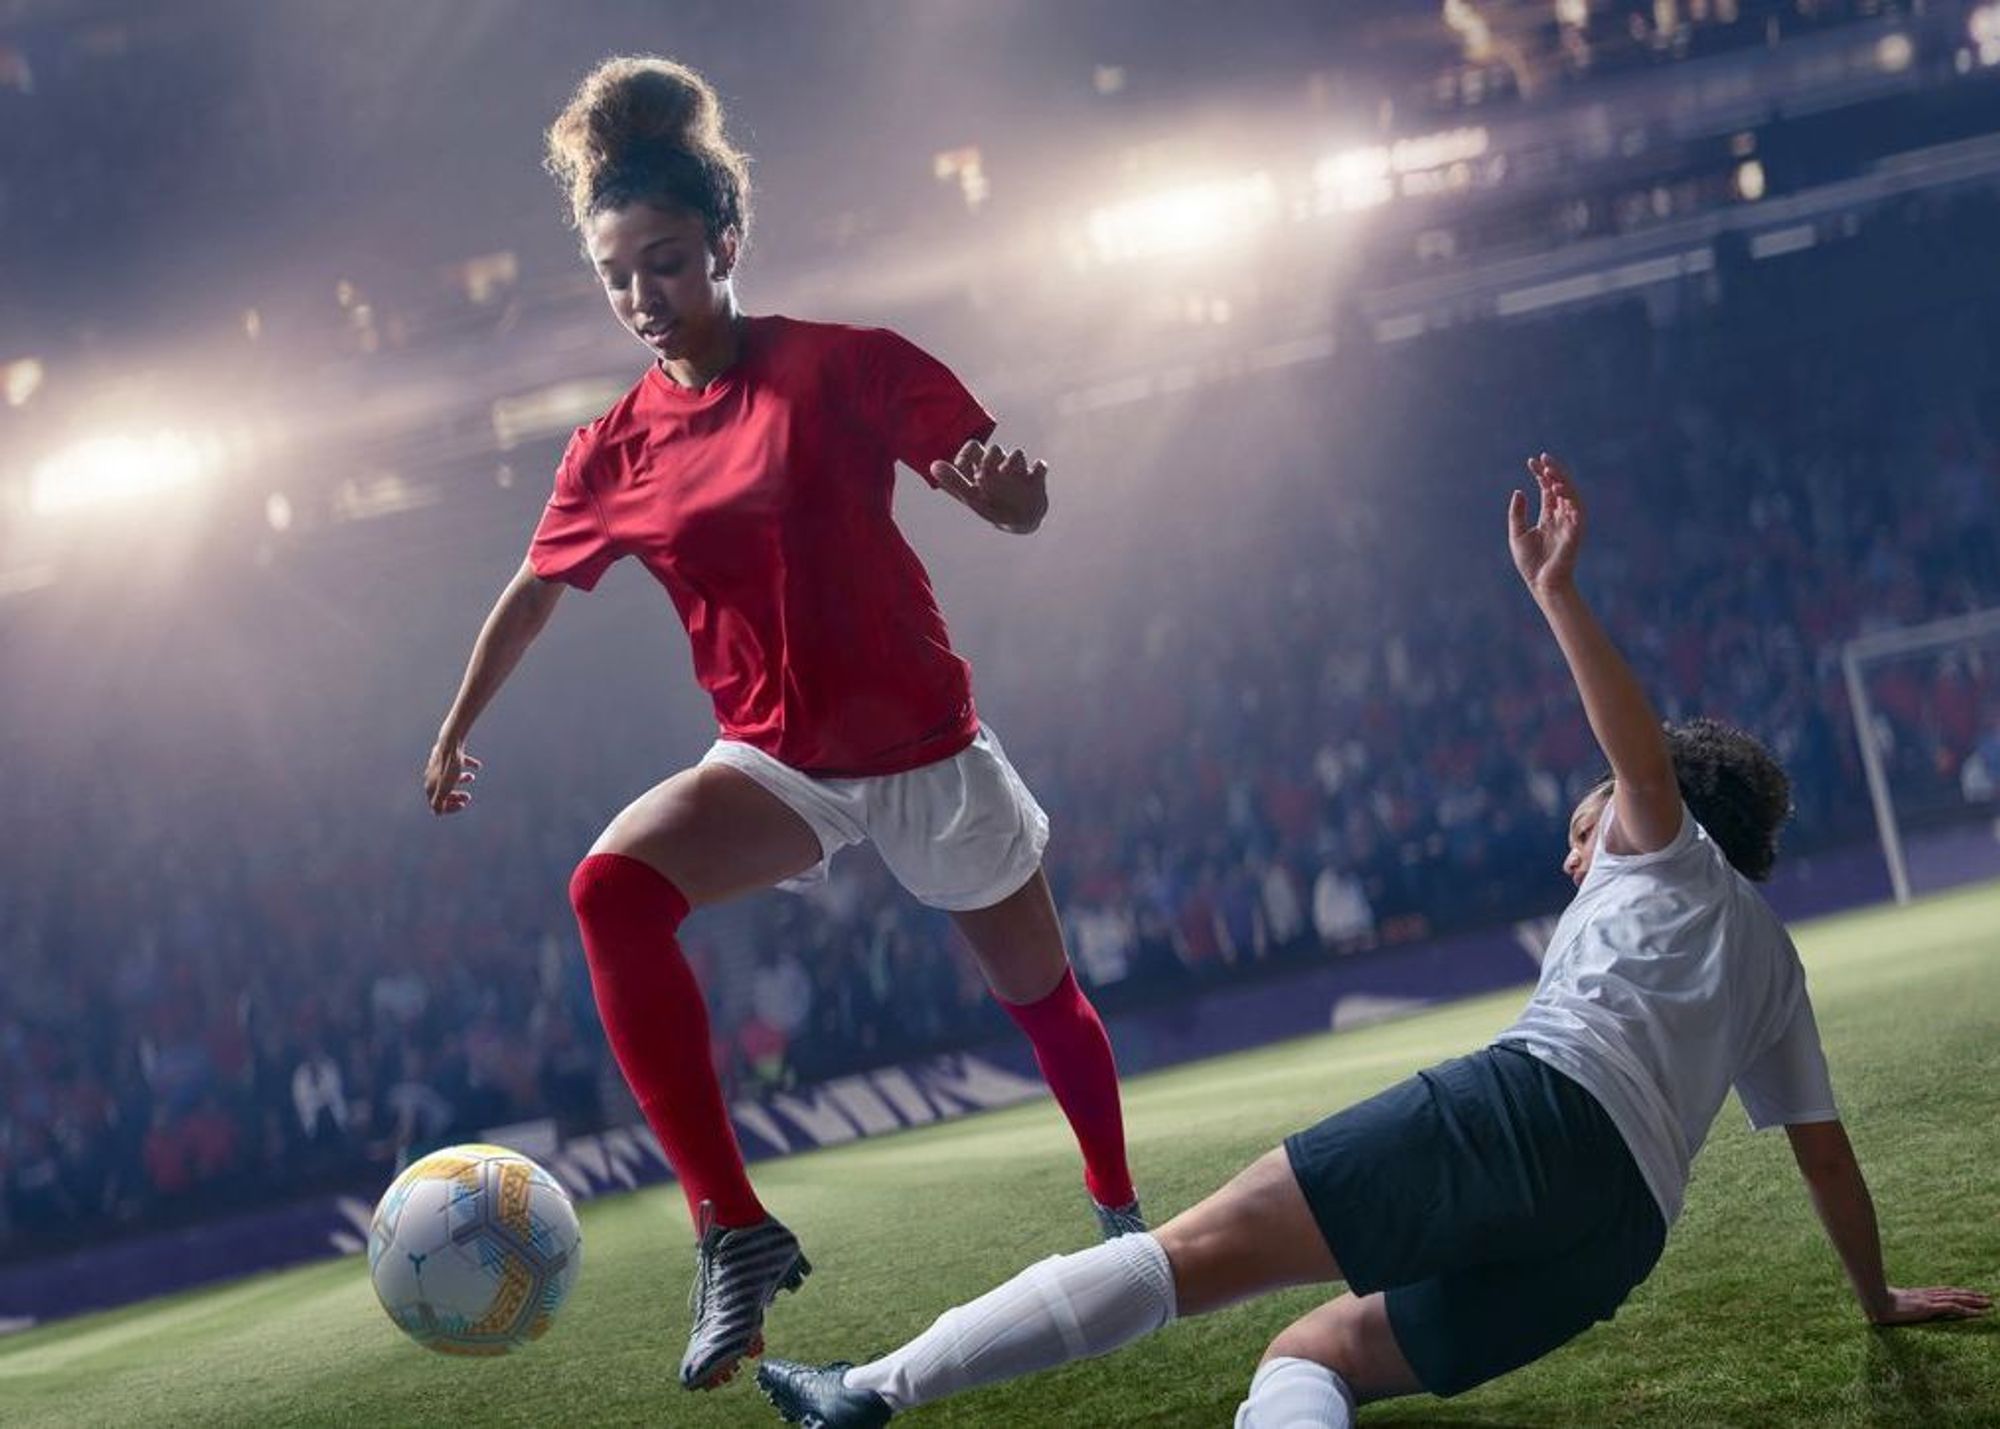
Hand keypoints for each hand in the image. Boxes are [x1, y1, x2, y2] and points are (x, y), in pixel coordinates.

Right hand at [423, 738, 480, 815]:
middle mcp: (432, 776)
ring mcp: (439, 765)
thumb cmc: (449, 766)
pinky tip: (477, 766)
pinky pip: (458, 762)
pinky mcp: (448, 755)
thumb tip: (436, 813)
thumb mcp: (444, 788)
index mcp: (430, 786)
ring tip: (472, 777)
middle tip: (468, 797)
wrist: (451, 742)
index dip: (450, 808)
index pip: (437, 805)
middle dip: (456, 797)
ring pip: (450, 777)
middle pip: (443, 792)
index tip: (463, 804)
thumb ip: (439, 802)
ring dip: (462, 780)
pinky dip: (468, 765)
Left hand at [931, 439, 1048, 533]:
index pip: (972, 449)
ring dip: (1013, 461)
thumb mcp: (970, 498)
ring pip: (1017, 454)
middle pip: (994, 450)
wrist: (1020, 523)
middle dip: (990, 457)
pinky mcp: (1036, 478)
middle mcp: (999, 466)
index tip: (964, 464)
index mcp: (981, 468)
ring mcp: (1018, 472)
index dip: (967, 452)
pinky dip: (1039, 469)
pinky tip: (1035, 474)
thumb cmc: (991, 509)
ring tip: (1008, 474)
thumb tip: (932, 465)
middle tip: (987, 472)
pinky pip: (1040, 467)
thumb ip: (953, 481)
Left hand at [1507, 452, 1584, 596]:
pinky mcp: (1575, 533)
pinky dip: (1570, 500)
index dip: (1541, 475)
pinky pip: (1577, 513)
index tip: (1531, 461)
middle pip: (1560, 488)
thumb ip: (1517, 513)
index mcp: (1548, 516)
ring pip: (1571, 496)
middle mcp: (1561, 517)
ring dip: (1562, 482)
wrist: (1541, 584)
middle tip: (1543, 458)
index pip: (1547, 489)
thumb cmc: (1530, 563)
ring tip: (1550, 470)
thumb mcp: (1517, 534)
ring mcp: (1570, 524)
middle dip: (1553, 472)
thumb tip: (1519, 491)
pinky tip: (1559, 489)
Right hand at [1868, 1285, 1991, 1324]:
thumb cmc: (1878, 1303)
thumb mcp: (1892, 1304)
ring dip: (1974, 1302)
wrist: (1874, 1301)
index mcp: (1920, 1294)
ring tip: (1989, 1304)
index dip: (1959, 1293)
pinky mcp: (1929, 1308)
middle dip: (1972, 1296)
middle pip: (1954, 1293)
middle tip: (1988, 1298)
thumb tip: (1896, 1308)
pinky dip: (1967, 1311)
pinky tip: (1978, 1314)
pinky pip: (1952, 1309)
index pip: (1945, 1291)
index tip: (1971, 1294)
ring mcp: (1929, 1301)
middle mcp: (1927, 1295)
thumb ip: (1898, 1304)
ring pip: (1957, 1299)